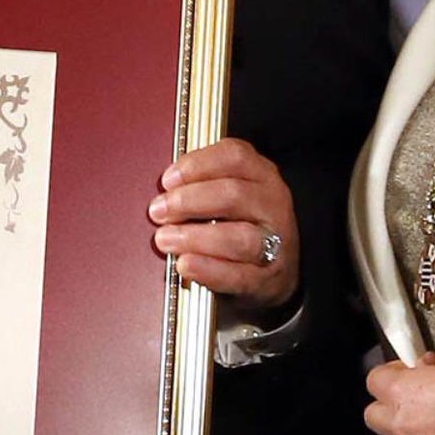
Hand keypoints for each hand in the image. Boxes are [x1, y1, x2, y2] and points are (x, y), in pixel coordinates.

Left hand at [148, 137, 298, 309]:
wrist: (273, 271)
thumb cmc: (239, 221)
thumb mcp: (227, 192)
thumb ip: (200, 183)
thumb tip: (163, 191)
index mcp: (260, 173)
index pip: (234, 156)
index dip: (196, 165)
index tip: (167, 179)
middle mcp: (273, 204)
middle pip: (232, 194)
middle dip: (188, 201)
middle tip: (158, 211)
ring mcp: (277, 242)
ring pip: (239, 237)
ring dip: (195, 237)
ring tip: (165, 239)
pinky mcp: (270, 278)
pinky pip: (239, 275)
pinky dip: (208, 269)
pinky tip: (185, 264)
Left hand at [366, 354, 434, 434]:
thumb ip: (434, 372)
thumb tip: (429, 368)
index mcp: (403, 392)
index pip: (374, 379)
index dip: (390, 373)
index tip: (409, 371)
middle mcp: (403, 424)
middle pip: (373, 416)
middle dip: (388, 408)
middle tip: (411, 402)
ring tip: (421, 431)